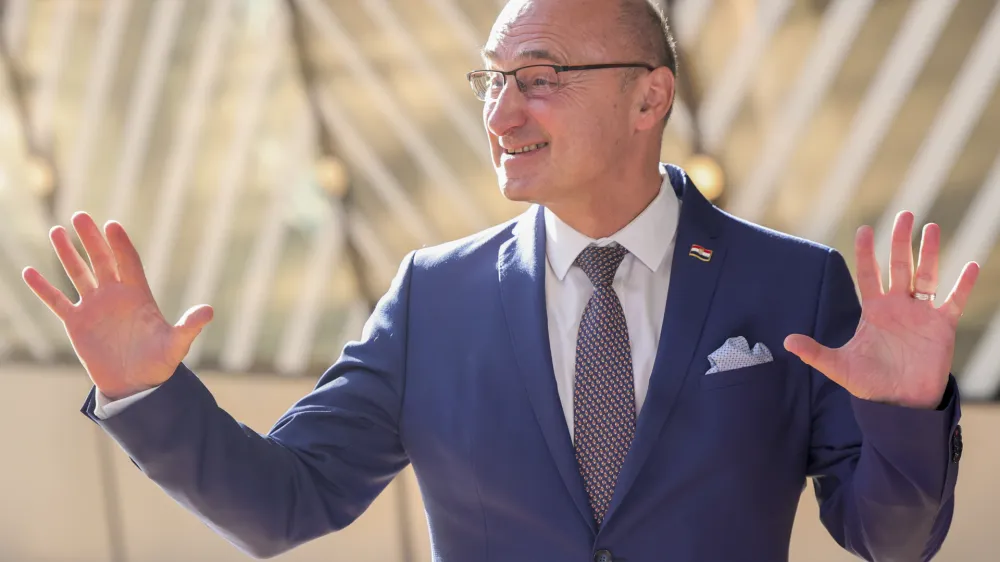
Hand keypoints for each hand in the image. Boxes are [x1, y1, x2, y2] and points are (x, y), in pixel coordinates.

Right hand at [22, 212, 213, 399]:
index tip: (112, 225)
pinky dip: (43, 288)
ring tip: (57, 230)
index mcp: (139, 295)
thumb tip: (209, 311)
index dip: (120, 244)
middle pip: (101, 260)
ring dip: (67, 253)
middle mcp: (115, 295)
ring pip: (78, 274)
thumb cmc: (160, 363)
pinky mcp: (77, 323)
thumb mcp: (176, 345)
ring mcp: (94, 307)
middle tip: (80, 215)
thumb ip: (189, 326)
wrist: (137, 384)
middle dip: (91, 238)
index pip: (128, 262)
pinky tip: (30, 272)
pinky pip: (57, 301)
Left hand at [784, 211, 979, 408]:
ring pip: (926, 276)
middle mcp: (897, 306)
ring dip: (930, 252)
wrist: (900, 403)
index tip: (864, 229)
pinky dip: (963, 285)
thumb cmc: (869, 384)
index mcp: (874, 310)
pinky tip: (971, 266)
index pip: (869, 274)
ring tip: (932, 227)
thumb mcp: (839, 367)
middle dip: (900, 241)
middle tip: (904, 214)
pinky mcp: (942, 327)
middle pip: (899, 266)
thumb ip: (815, 352)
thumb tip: (786, 342)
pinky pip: (954, 301)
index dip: (867, 253)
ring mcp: (921, 314)